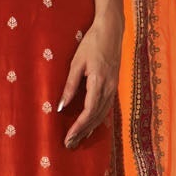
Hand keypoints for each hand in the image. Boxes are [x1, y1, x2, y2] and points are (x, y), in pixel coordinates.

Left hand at [57, 10, 122, 149]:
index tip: (68, 137)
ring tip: (79, 140)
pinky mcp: (114, 85)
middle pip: (96, 117)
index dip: (79, 127)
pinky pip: (107, 108)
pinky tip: (92, 126)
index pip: (88, 111)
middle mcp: (109, 88)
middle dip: (83, 132)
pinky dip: (98, 119)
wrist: (112, 30)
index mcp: (99, 82)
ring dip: (91, 128)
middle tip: (70, 145)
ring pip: (103, 114)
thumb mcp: (76, 63)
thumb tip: (60, 106)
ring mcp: (114, 87)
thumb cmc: (92, 43)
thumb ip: (70, 85)